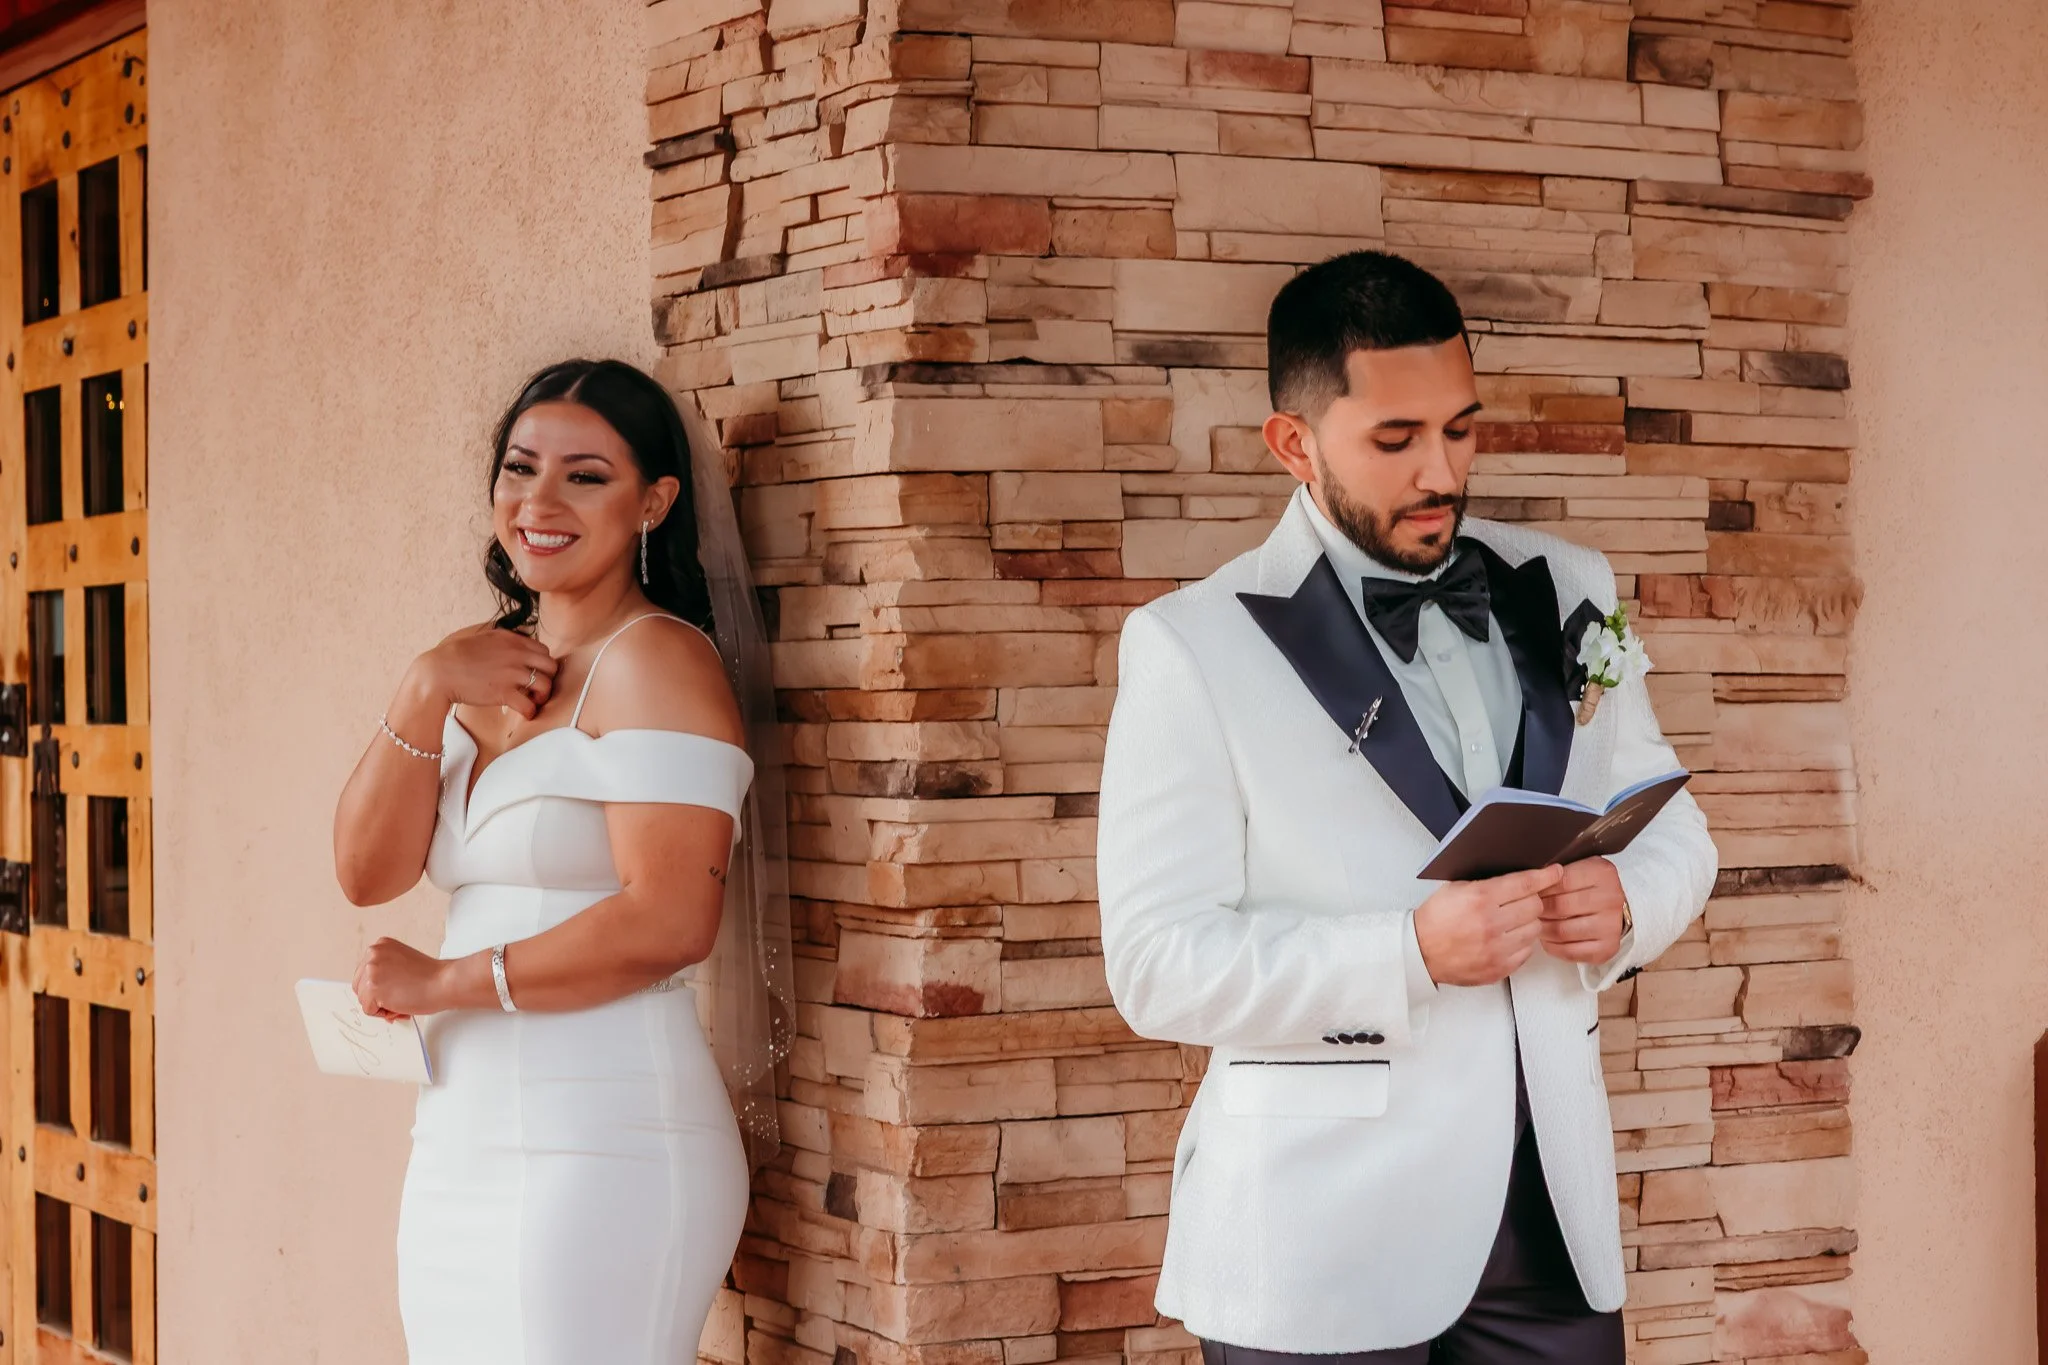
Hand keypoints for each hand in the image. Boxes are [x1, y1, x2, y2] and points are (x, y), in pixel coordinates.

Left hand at [353, 937, 453, 1019]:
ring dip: (381, 1005)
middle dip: (377, 996)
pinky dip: (383, 1013)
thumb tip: (374, 993)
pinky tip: (400, 1004)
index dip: (381, 986)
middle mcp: (373, 953)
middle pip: (359, 985)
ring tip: (402, 999)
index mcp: (381, 945)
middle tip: (400, 995)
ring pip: (363, 999)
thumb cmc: (431, 976)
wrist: (444, 982)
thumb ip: (385, 971)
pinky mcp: (372, 987)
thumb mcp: (402, 963)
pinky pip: (368, 1010)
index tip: (398, 986)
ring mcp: (371, 969)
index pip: (365, 973)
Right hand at [409, 623, 559, 720]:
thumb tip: (509, 633)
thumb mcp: (478, 634)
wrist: (437, 672)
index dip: (541, 662)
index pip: (542, 649)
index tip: (535, 671)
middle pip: (550, 666)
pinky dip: (531, 711)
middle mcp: (516, 654)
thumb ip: (498, 634)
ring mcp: (512, 674)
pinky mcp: (504, 693)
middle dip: (548, 678)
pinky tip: (526, 713)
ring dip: (542, 695)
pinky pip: (529, 705)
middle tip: (538, 687)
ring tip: (534, 701)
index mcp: (510, 639)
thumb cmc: (451, 654)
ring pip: (545, 685)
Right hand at [1414, 864, 1565, 986]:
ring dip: (1527, 923)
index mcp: (1480, 899)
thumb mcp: (1456, 888)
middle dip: (1531, 900)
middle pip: (1535, 906)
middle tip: (1520, 901)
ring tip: (1510, 921)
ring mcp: (1496, 949)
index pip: (1525, 883)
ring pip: (1535, 929)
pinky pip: (1527, 951)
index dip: (1545, 876)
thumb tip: (1520, 876)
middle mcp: (1490, 924)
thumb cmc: (1436, 920)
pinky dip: (1520, 943)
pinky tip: (1505, 938)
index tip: (1555, 873)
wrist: (1420, 952)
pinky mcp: (1499, 968)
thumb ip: (1488, 882)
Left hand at [1537, 857, 1628, 964]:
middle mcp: (1610, 899)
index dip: (1541, 888)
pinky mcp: (1607, 948)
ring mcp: (1611, 926)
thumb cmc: (1589, 886)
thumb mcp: (1577, 867)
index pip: (1562, 881)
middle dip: (1539, 910)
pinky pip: (1570, 952)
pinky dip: (1552, 947)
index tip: (1530, 892)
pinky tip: (1547, 939)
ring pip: (1562, 931)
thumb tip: (1531, 880)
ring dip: (1543, 929)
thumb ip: (1556, 871)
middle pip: (1560, 907)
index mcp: (1602, 873)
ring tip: (1536, 924)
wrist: (1619, 908)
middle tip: (1528, 911)